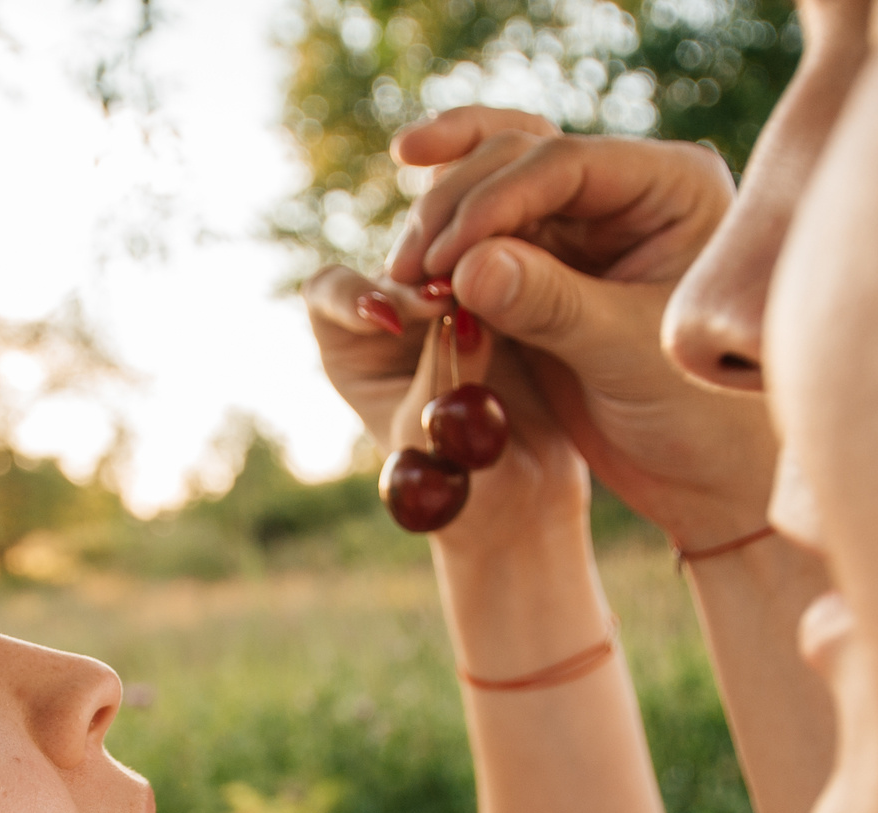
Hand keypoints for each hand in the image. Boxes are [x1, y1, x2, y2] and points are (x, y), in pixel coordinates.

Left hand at [303, 263, 588, 564]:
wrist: (524, 495)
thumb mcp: (437, 433)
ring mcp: (454, 303)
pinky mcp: (506, 296)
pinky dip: (521, 260)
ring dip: (478, 258)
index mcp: (353, 349)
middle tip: (453, 298)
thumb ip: (444, 370)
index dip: (353, 296)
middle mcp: (397, 317)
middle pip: (399, 263)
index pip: (331, 294)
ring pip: (456, 251)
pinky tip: (546, 275)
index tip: (390, 317)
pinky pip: (509, 260)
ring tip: (507, 282)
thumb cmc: (460, 483)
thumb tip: (460, 315)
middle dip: (425, 277)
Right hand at [381, 107, 779, 550]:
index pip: (566, 163)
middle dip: (455, 204)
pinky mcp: (549, 264)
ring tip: (401, 275)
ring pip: (491, 187)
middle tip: (408, 270)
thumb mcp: (624, 356)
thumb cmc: (698, 414)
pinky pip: (484, 236)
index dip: (493, 200)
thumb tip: (465, 267)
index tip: (442, 259)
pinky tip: (403, 261)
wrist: (707, 472)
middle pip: (520, 158)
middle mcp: (627, 190)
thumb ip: (550, 305)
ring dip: (439, 220)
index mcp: (672, 187)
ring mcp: (585, 224)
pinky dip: (444, 246)